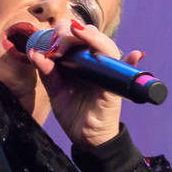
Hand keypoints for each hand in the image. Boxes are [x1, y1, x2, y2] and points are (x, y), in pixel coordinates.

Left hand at [28, 19, 143, 146]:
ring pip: (106, 48)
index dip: (64, 33)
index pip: (76, 37)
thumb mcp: (55, 91)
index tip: (49, 40)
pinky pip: (123, 71)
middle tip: (58, 42)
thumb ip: (47, 72)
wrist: (85, 138)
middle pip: (91, 37)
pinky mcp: (114, 88)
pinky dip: (131, 61)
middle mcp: (96, 64)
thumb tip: (35, 52)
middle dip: (72, 33)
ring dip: (93, 38)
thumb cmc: (73, 112)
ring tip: (79, 33)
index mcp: (82, 62)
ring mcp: (108, 74)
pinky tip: (135, 55)